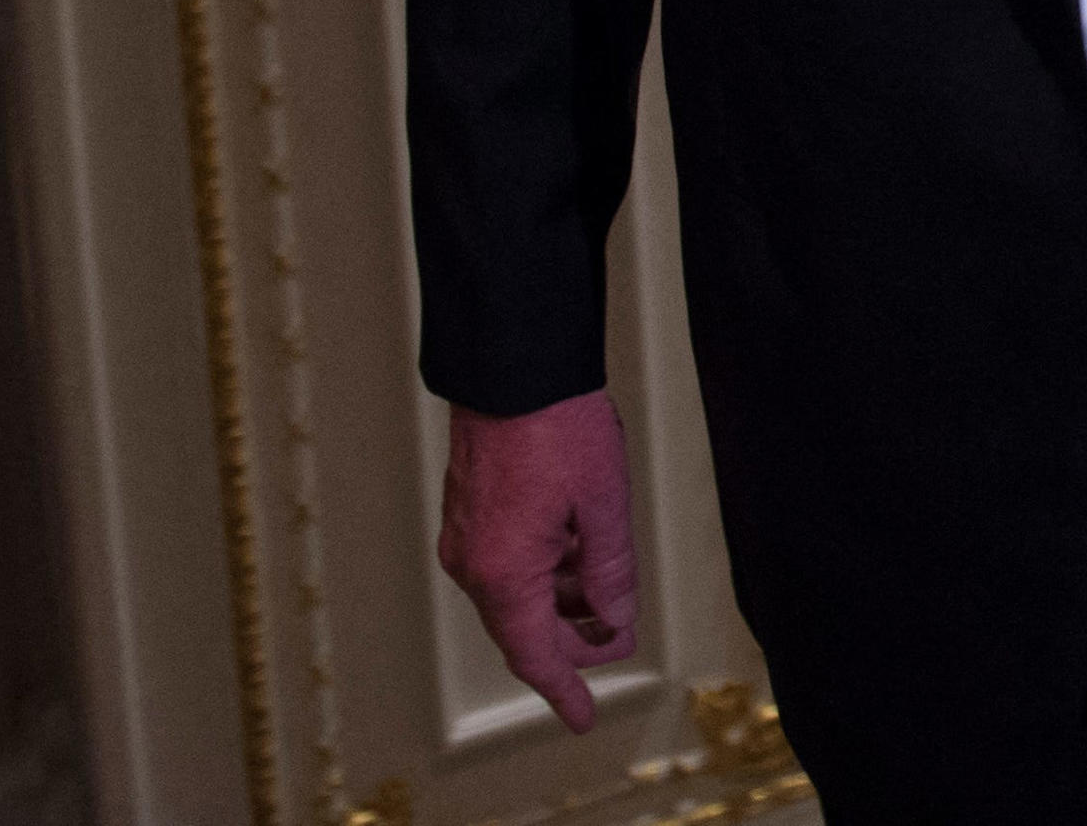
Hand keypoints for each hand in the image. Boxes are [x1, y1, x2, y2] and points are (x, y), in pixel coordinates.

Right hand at [440, 391, 639, 728]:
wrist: (512, 369)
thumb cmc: (557, 427)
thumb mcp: (603, 504)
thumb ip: (610, 570)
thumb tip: (615, 619)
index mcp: (503, 573)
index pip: (535, 655)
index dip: (565, 689)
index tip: (585, 717)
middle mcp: (473, 564)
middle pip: (526, 627)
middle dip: (574, 640)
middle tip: (619, 638)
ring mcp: (467, 538)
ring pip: (518, 595)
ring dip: (563, 602)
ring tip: (609, 594)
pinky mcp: (470, 514)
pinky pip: (509, 564)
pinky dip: (546, 572)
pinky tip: (581, 556)